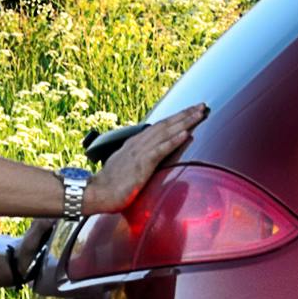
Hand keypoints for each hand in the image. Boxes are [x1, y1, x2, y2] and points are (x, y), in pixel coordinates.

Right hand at [82, 104, 204, 214]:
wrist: (95, 193)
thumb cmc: (109, 185)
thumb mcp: (126, 168)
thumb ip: (138, 162)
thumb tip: (148, 163)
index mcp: (135, 144)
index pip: (159, 127)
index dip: (176, 118)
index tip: (191, 111)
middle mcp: (138, 144)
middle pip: (166, 124)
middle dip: (185, 114)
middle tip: (202, 105)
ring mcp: (140, 153)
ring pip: (166, 132)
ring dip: (184, 122)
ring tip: (199, 113)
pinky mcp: (141, 165)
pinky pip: (160, 150)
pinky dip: (173, 141)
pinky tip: (185, 134)